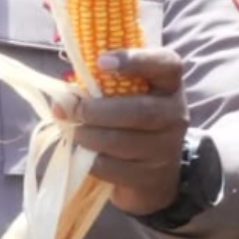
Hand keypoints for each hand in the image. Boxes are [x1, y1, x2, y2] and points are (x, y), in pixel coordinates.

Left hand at [57, 51, 191, 222]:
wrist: (154, 171)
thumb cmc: (132, 118)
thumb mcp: (129, 93)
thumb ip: (104, 82)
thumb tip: (64, 96)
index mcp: (169, 83)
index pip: (166, 64)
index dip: (135, 60)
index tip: (101, 61)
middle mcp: (175, 114)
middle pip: (141, 111)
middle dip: (98, 110)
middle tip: (69, 108)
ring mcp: (166, 149)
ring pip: (124, 142)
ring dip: (90, 136)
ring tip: (73, 130)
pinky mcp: (151, 178)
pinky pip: (115, 168)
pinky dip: (92, 160)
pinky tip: (82, 153)